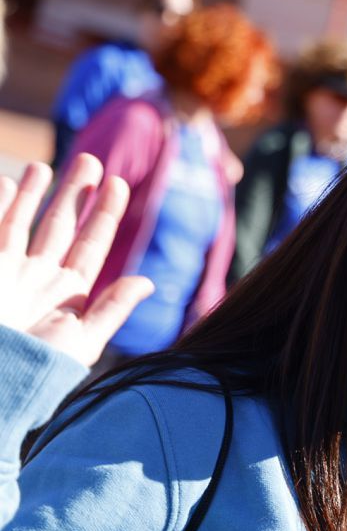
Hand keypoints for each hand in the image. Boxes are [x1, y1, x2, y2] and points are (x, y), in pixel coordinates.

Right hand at [0, 154, 153, 365]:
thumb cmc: (40, 370)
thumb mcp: (83, 340)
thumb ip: (113, 308)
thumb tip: (148, 281)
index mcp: (72, 293)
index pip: (93, 243)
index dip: (105, 214)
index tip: (119, 183)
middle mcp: (42, 279)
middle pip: (62, 226)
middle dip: (75, 194)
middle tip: (90, 160)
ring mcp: (12, 274)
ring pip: (26, 223)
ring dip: (37, 194)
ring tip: (46, 165)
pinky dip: (3, 206)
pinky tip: (10, 182)